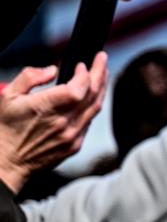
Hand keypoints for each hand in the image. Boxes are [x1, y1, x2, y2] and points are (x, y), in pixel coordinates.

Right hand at [0, 58, 108, 190]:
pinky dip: (92, 107)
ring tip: (102, 75)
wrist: (7, 162)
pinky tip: (91, 98)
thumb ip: (30, 77)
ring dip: (101, 89)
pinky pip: (89, 122)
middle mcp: (63, 123)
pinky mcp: (75, 145)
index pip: (79, 88)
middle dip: (100, 74)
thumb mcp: (8, 96)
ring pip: (95, 108)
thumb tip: (52, 70)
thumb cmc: (5, 128)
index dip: (85, 73)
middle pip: (93, 95)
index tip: (82, 64)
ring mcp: (72, 135)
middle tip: (102, 60)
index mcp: (46, 108)